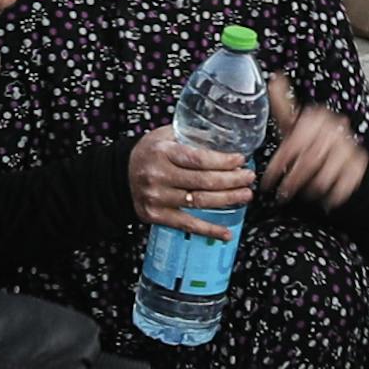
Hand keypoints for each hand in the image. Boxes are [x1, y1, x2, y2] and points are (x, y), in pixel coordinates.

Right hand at [126, 129, 255, 223]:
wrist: (119, 176)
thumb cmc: (147, 154)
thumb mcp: (165, 135)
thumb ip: (190, 135)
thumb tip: (224, 137)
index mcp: (163, 152)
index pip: (199, 159)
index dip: (223, 161)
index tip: (240, 160)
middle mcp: (159, 176)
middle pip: (203, 181)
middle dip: (232, 180)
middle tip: (249, 177)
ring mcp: (158, 198)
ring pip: (199, 201)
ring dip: (227, 200)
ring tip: (245, 195)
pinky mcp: (157, 216)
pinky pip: (187, 225)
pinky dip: (209, 230)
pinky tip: (226, 233)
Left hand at [259, 103, 368, 212]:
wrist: (345, 155)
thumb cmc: (312, 140)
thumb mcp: (294, 123)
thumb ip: (283, 104)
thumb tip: (273, 77)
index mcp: (316, 118)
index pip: (293, 143)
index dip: (278, 164)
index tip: (268, 179)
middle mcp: (333, 130)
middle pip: (308, 161)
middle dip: (293, 180)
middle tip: (283, 191)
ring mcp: (348, 147)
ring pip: (324, 176)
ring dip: (310, 189)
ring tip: (303, 193)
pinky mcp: (358, 164)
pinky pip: (342, 185)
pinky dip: (330, 195)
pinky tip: (323, 196)